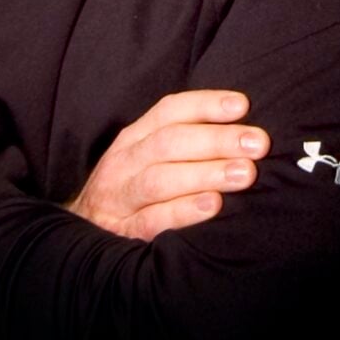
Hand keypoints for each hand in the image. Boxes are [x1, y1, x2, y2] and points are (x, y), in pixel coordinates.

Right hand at [70, 91, 267, 241]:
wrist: (82, 233)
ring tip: (244, 173)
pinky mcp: (121, 232)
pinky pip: (153, 220)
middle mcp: (125, 162)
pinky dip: (183, 211)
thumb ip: (185, 142)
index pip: (169, 112)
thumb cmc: (132, 190)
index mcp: (135, 138)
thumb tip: (243, 131)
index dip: (205, 105)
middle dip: (217, 140)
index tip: (243, 105)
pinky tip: (213, 206)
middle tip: (257, 144)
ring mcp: (119, 197)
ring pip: (160, 180)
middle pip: (169, 143)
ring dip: (205, 173)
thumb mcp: (147, 158)